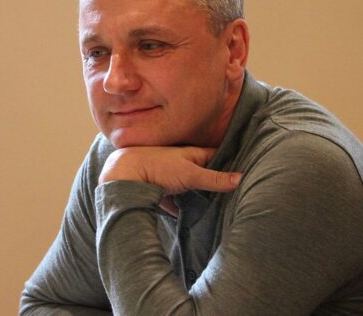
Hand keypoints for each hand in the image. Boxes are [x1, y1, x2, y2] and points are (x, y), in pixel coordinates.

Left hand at [99, 146, 240, 195]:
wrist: (125, 174)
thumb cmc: (159, 168)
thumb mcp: (191, 174)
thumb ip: (214, 178)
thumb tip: (241, 178)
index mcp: (192, 154)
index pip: (215, 155)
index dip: (229, 160)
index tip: (243, 169)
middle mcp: (181, 163)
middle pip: (202, 171)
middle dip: (213, 180)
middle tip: (230, 191)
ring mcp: (169, 176)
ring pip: (187, 186)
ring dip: (196, 194)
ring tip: (212, 206)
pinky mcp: (159, 190)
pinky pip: (172, 200)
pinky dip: (178, 207)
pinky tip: (184, 216)